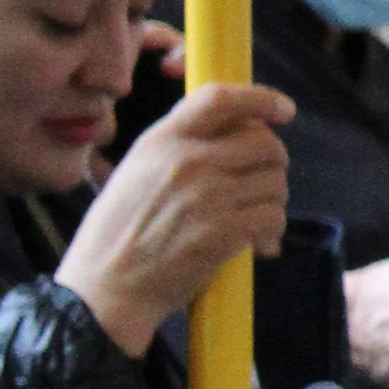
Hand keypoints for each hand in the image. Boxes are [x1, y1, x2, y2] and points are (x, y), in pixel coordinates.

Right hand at [53, 88, 296, 360]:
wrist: (104, 290)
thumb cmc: (116, 236)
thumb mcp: (134, 172)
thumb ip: (177, 148)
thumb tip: (236, 135)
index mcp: (161, 140)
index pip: (220, 99)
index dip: (261, 98)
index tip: (284, 109)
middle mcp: (186, 160)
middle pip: (263, 142)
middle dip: (273, 163)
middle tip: (263, 184)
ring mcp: (207, 194)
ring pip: (274, 180)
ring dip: (273, 199)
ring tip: (254, 217)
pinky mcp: (223, 231)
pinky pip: (273, 216)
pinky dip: (273, 229)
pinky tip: (258, 242)